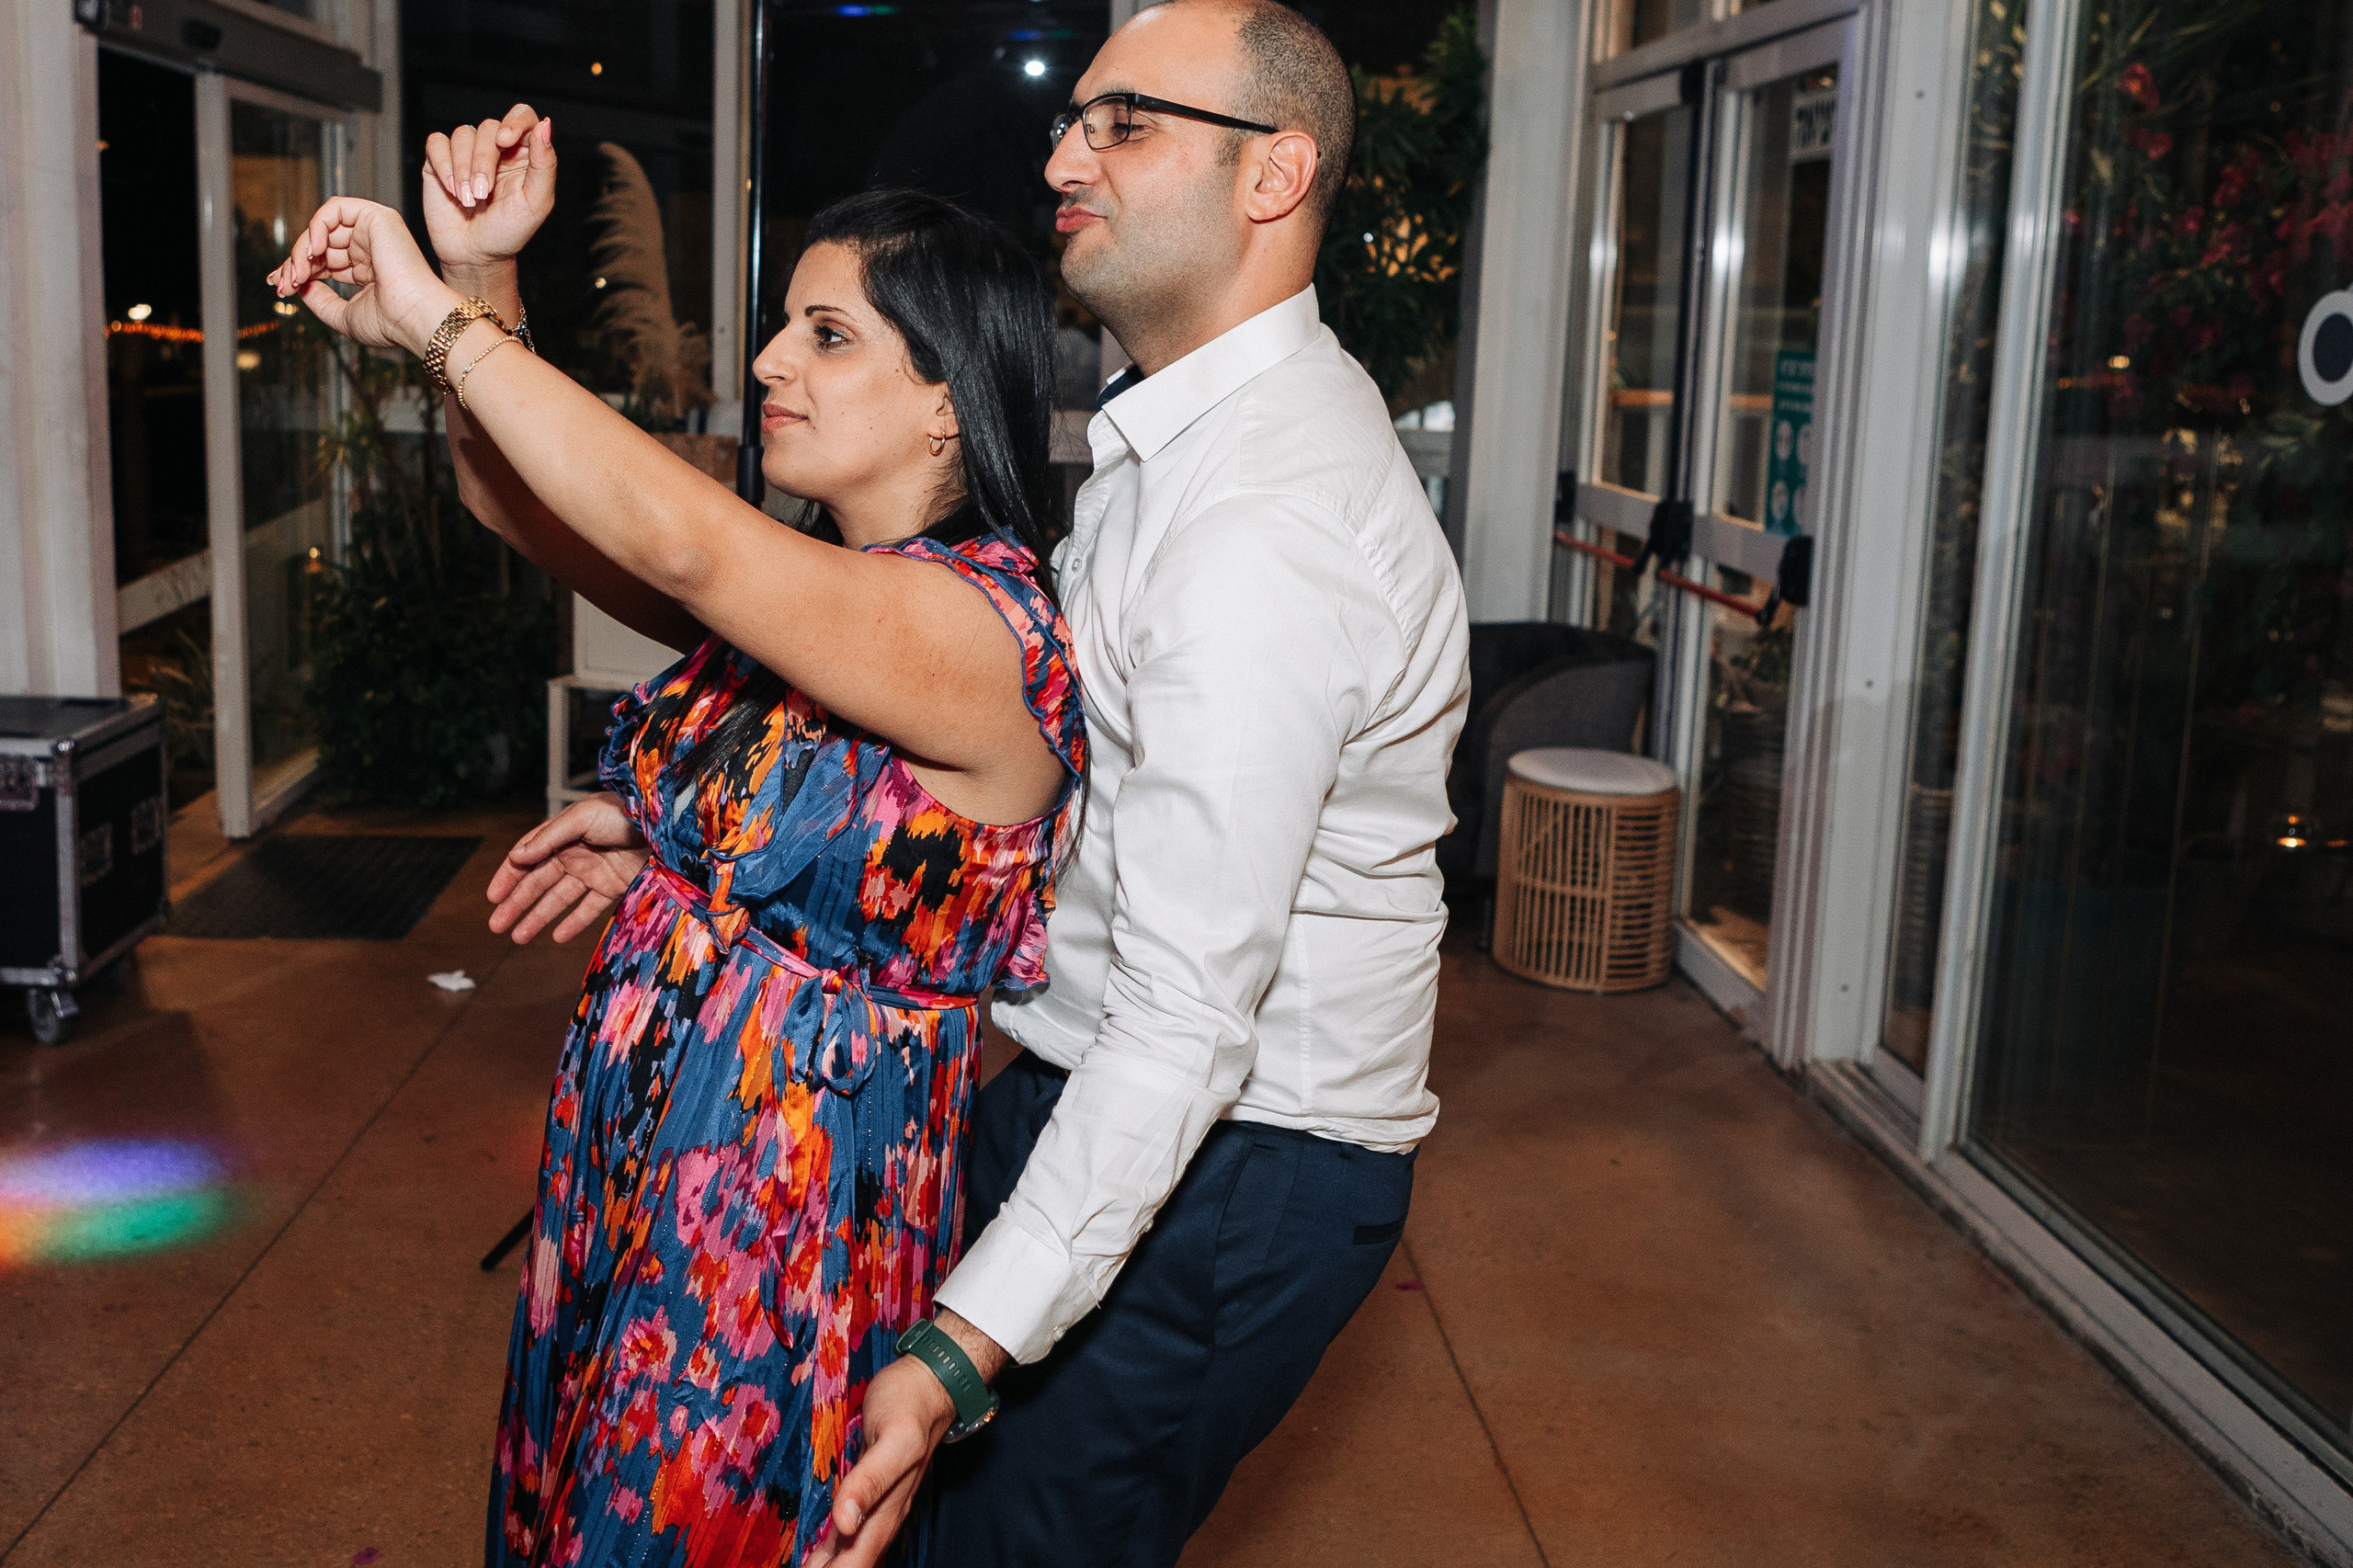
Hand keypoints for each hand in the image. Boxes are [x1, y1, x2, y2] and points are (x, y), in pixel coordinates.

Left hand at [268, 196, 458, 356]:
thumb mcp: (343, 315)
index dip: (298, 270)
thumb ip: (319, 300)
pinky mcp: (377, 218)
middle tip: (283, 283)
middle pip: (320, 244)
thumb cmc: (390, 322)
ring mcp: (374, 231)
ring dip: (303, 248)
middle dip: (295, 261)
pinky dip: (317, 225)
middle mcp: (371, 248)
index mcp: (368, 270)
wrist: (414, 317)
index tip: (279, 286)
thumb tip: (299, 285)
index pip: (325, 262)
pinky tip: (314, 251)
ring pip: (323, 226)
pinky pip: (335, 209)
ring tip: (299, 271)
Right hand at [422, 106, 555, 274]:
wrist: (475, 255)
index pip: (522, 116)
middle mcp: (496, 149)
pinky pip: (436, 143)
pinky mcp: (440, 161)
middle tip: (484, 192)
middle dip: (485, 159)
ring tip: (469, 199)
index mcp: (523, 154)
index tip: (506, 141)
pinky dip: (444, 165)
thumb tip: (546, 125)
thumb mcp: (536, 202)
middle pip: (489, 127)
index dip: (514, 121)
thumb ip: (544, 164)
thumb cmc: (509, 232)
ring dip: (465, 168)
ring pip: (463, 134)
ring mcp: (467, 153)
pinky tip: (451, 190)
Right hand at [486, 793, 649, 943]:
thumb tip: (518, 856)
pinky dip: (573, 923)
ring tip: (518, 938)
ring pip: (559, 899)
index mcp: (562, 834)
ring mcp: (593, 872)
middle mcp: (574, 854)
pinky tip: (556, 937)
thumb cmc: (623, 813)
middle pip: (538, 883)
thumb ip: (549, 837)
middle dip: (516, 904)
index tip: (493, 898)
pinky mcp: (613, 887)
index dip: (508, 876)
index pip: (527, 857)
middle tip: (496, 926)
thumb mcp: (581, 818)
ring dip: (538, 918)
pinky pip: (589, 909)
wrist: (664, 827)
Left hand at [810, 1312, 1007, 1566]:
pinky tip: (824, 1543)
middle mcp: (887, 1510)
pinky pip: (855, 1525)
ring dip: (833, 1559)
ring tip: (808, 1566)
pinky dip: (837, 1541)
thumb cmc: (910, 1404)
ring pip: (856, 1544)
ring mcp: (882, 1499)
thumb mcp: (894, 1439)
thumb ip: (870, 1480)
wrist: (932, 1380)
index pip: (859, 1556)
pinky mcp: (875, 1485)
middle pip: (858, 1556)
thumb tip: (844, 1523)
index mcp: (890, 1506)